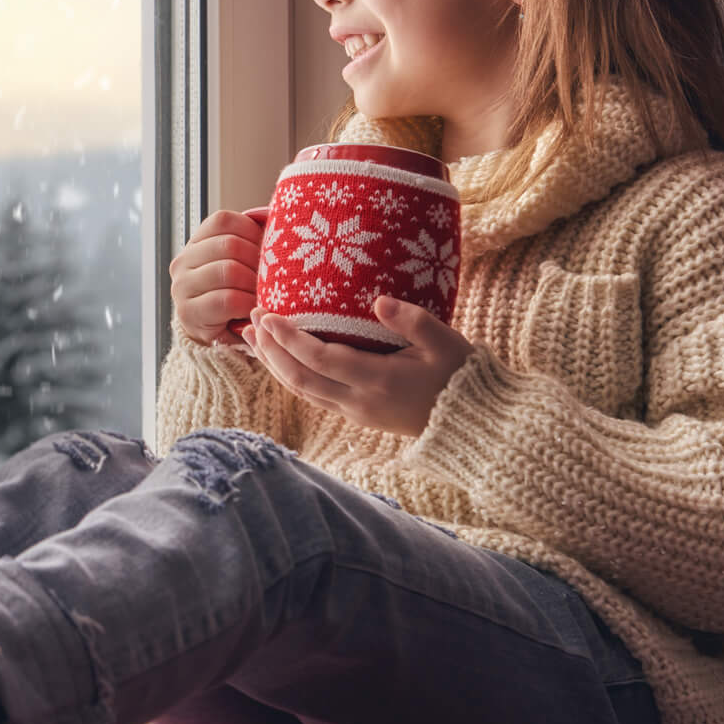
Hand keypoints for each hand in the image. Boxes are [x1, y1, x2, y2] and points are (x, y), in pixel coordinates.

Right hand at [168, 207, 271, 348]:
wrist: (216, 332)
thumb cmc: (236, 292)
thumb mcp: (241, 261)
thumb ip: (251, 239)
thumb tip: (270, 215)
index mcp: (196, 242)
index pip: (223, 221)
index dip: (252, 232)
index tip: (268, 249)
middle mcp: (183, 261)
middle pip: (229, 245)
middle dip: (258, 261)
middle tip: (273, 276)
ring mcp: (182, 287)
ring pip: (228, 271)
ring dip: (255, 284)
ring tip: (265, 293)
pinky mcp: (189, 312)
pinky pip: (227, 300)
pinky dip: (249, 303)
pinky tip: (256, 308)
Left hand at [242, 297, 475, 436]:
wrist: (474, 423)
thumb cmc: (462, 376)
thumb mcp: (446, 343)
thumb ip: (413, 320)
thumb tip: (378, 299)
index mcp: (379, 381)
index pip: (320, 359)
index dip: (289, 339)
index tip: (266, 316)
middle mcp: (360, 402)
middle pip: (300, 379)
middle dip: (270, 351)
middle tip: (249, 321)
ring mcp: (357, 413)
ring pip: (303, 391)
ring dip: (275, 365)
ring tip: (252, 339)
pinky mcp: (359, 417)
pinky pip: (315, 396)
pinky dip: (292, 376)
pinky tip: (282, 360)